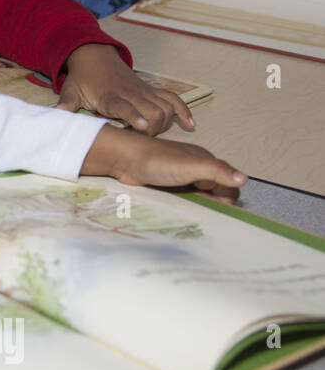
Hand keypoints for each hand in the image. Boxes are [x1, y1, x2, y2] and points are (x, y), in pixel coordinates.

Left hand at [58, 43, 194, 135]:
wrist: (96, 57)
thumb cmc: (82, 78)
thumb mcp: (70, 90)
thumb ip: (66, 104)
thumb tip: (57, 115)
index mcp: (110, 96)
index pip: (125, 107)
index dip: (134, 116)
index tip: (141, 127)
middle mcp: (131, 93)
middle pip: (152, 112)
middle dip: (151, 130)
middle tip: (140, 140)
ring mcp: (144, 91)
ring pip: (165, 107)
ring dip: (165, 123)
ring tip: (155, 134)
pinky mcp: (152, 90)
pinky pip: (173, 98)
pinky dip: (184, 110)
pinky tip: (191, 125)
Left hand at [81, 125, 246, 199]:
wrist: (124, 158)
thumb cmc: (158, 159)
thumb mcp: (192, 165)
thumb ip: (217, 171)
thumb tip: (244, 179)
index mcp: (206, 162)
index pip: (229, 185)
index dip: (227, 197)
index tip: (216, 204)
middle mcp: (196, 170)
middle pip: (216, 193)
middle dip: (215, 203)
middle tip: (202, 208)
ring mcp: (181, 178)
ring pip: (199, 197)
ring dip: (200, 206)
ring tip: (191, 210)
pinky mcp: (167, 186)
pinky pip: (183, 198)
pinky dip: (186, 205)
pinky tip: (180, 209)